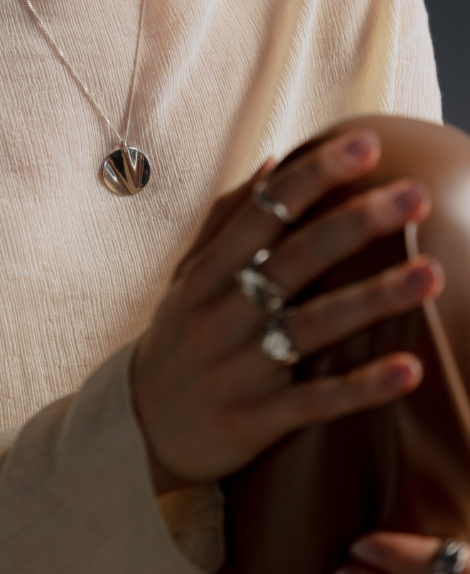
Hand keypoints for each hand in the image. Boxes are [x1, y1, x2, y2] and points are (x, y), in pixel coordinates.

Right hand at [132, 130, 443, 492]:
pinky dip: (361, 387)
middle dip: (355, 223)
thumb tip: (271, 165)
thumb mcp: (186, 277)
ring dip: (372, 300)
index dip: (313, 177)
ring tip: (431, 274)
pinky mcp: (255, 420)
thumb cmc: (177, 338)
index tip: (364, 146)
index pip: (261, 212)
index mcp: (204, 274)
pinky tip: (409, 368)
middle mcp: (219, 315)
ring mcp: (238, 370)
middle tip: (415, 194)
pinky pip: (315, 401)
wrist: (141, 427)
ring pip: (311, 327)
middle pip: (294, 260)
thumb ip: (225, 221)